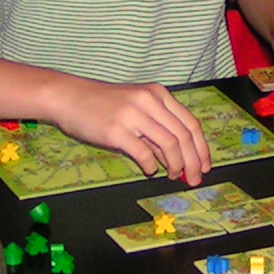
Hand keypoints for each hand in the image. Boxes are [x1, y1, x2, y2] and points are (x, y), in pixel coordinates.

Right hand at [49, 79, 211, 184]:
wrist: (68, 97)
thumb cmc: (102, 104)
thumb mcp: (135, 106)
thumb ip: (156, 127)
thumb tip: (177, 156)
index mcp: (158, 94)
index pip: (190, 123)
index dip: (201, 148)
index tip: (205, 165)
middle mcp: (149, 101)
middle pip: (184, 136)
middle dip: (194, 162)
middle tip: (194, 179)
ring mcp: (133, 115)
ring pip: (169, 144)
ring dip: (176, 165)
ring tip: (173, 176)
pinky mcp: (117, 131)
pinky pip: (144, 153)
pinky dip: (151, 166)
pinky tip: (149, 171)